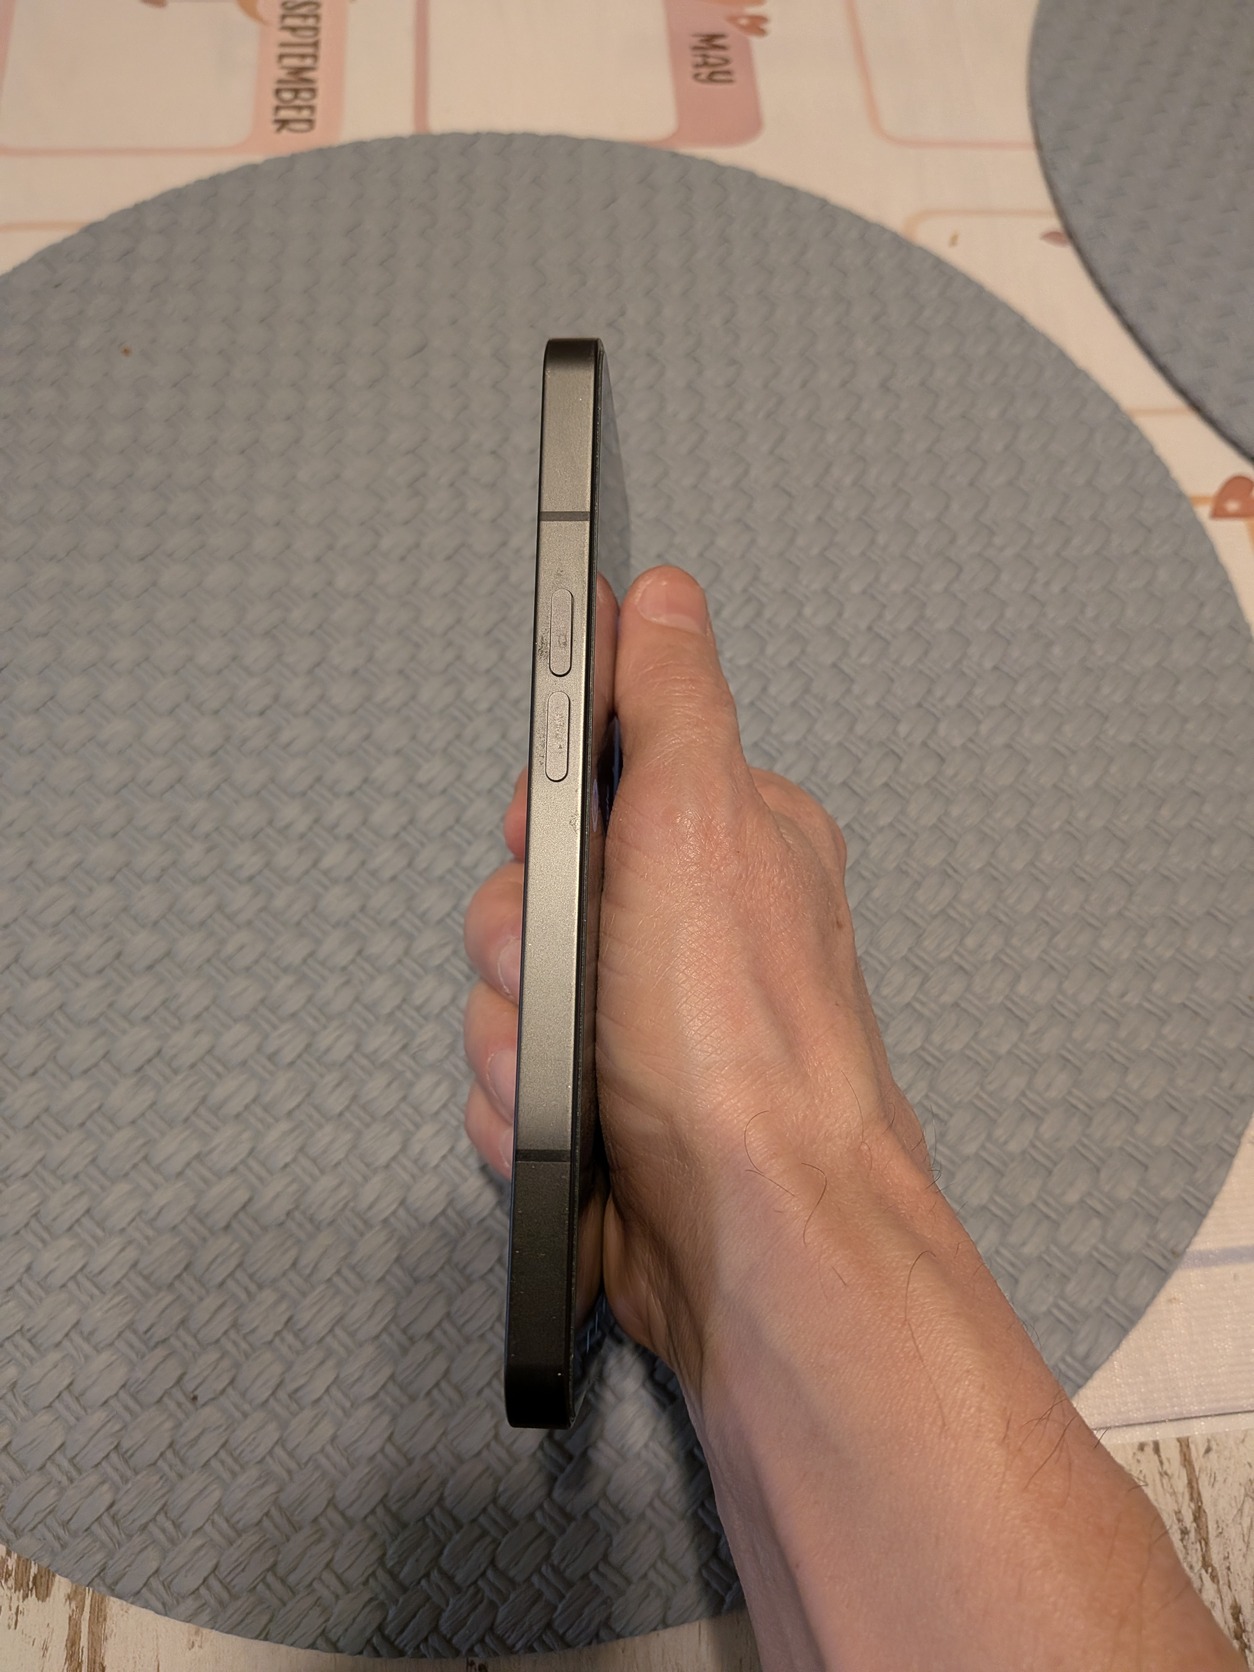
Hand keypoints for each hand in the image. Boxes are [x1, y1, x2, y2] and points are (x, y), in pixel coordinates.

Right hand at [462, 565, 930, 1390]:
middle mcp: (688, 933)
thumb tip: (661, 599)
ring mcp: (646, 1029)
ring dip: (512, 1041)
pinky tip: (569, 1133)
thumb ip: (670, 701)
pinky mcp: (607, 1111)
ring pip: (507, 999)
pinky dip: (519, 1112)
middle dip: (516, 944)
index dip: (544, 816)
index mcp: (726, 844)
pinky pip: (509, 1085)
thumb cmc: (740, 1041)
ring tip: (573, 1077)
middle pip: (526, 895)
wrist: (752, 1236)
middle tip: (558, 974)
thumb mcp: (698, 821)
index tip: (545, 845)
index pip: (594, 780)